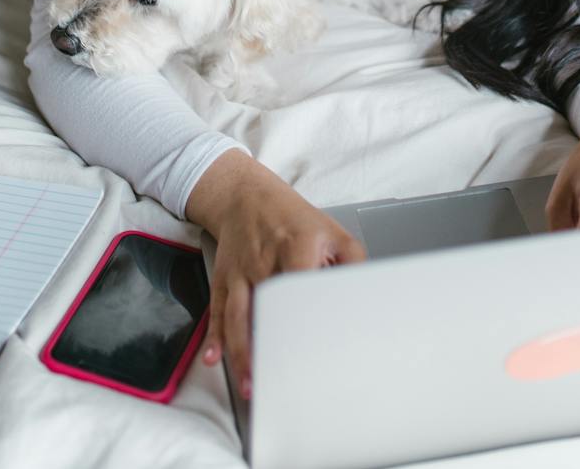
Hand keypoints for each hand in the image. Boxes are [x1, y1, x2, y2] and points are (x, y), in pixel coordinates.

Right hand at [193, 165, 365, 399]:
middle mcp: (263, 261)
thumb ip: (353, 264)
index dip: (304, 317)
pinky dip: (214, 337)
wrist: (245, 196)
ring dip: (240, 353)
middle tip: (277, 381)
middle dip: (268, 347)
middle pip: (265, 310)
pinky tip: (213, 358)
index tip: (312, 348)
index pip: (299, 286)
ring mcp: (239, 272)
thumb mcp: (333, 232)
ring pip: (236, 317)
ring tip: (250, 383)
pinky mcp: (223, 280)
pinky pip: (216, 312)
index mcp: (295, 247)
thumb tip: (365, 295)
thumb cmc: (292, 218)